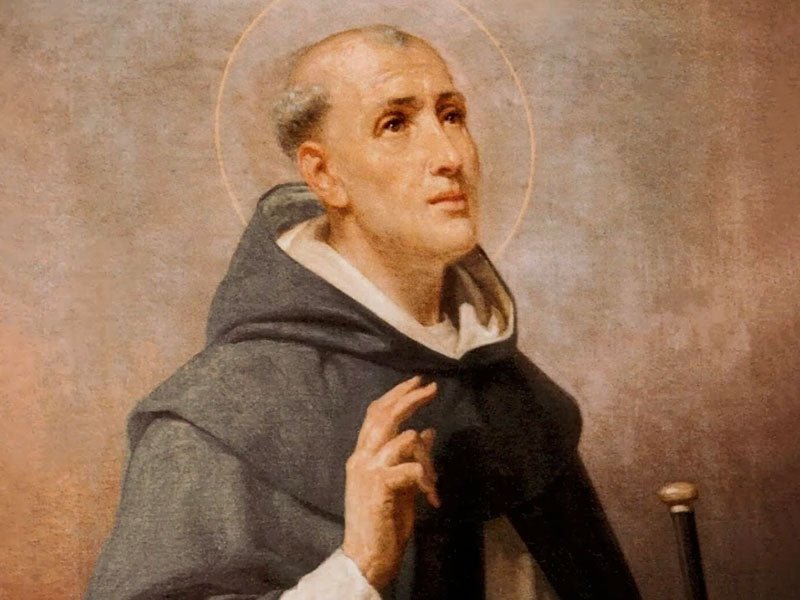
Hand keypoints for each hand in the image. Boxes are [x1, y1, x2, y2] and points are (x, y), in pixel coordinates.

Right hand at [341, 375, 439, 590]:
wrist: (366, 555)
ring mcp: (368, 470)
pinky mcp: (379, 485)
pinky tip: (429, 495)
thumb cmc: (384, 521)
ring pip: (405, 438)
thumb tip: (429, 432)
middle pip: (385, 415)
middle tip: (431, 387)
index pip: (376, 414)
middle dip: (410, 398)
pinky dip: (426, 477)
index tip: (417, 383)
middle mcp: (361, 457)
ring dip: (427, 457)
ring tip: (432, 482)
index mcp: (362, 455)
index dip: (396, 395)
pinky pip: (411, 467)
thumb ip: (410, 457)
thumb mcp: (401, 483)